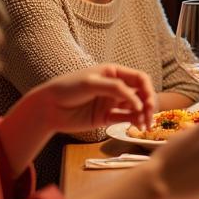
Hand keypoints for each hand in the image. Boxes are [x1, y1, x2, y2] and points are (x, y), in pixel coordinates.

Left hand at [23, 64, 154, 135]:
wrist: (48, 107)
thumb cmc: (68, 87)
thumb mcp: (92, 82)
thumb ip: (115, 89)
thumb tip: (137, 102)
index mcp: (114, 73)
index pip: (139, 78)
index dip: (147, 89)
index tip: (147, 101)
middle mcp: (116, 87)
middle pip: (141, 94)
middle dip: (148, 103)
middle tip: (150, 114)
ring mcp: (112, 103)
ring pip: (135, 108)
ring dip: (143, 115)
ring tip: (145, 124)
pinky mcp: (106, 117)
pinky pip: (124, 119)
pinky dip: (133, 122)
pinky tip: (137, 126)